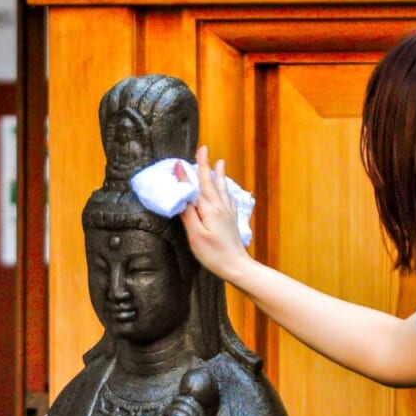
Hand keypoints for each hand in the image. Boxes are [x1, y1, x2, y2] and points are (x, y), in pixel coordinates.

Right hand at [177, 145, 251, 280]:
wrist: (236, 266)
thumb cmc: (213, 254)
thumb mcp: (195, 234)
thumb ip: (188, 213)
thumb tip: (183, 194)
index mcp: (209, 209)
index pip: (195, 187)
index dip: (186, 175)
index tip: (178, 162)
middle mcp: (220, 207)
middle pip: (210, 182)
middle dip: (205, 166)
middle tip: (203, 149)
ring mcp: (228, 213)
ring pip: (222, 188)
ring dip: (218, 174)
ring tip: (220, 162)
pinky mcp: (232, 220)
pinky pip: (229, 198)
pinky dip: (226, 189)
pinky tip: (228, 191)